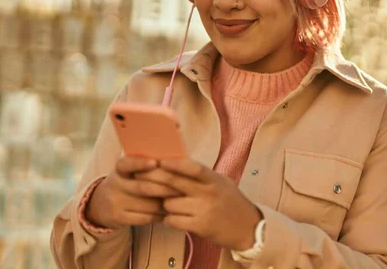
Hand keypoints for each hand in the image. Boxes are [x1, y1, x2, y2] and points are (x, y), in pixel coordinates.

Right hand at [85, 156, 181, 229]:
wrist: (101, 204)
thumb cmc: (126, 182)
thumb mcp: (129, 171)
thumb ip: (146, 166)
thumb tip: (173, 161)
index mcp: (119, 169)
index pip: (127, 164)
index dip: (140, 163)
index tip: (155, 162)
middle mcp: (115, 184)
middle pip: (143, 187)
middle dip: (165, 188)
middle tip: (182, 188)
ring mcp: (116, 202)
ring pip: (147, 205)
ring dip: (165, 204)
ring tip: (180, 201)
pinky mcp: (118, 218)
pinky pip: (144, 218)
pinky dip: (159, 216)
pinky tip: (169, 213)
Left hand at [135, 158, 261, 250]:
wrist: (247, 227)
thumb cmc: (231, 200)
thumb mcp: (221, 182)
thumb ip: (201, 174)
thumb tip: (176, 161)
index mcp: (213, 179)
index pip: (193, 167)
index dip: (174, 163)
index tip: (159, 159)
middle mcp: (208, 194)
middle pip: (174, 183)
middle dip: (154, 178)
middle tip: (139, 176)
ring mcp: (203, 211)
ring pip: (169, 203)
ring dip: (163, 203)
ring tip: (166, 202)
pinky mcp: (199, 227)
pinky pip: (172, 220)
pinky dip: (168, 218)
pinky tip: (172, 216)